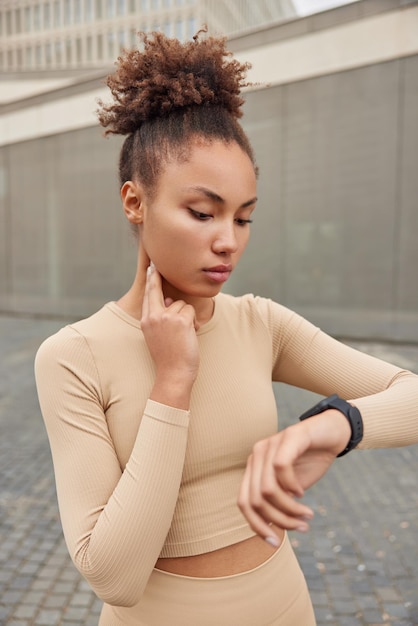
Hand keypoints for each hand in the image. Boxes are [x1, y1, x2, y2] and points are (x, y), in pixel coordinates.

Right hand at [141, 263, 199, 408]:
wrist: (173, 374)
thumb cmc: (169, 358)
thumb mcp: (158, 336)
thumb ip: (161, 317)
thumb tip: (167, 299)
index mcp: (146, 321)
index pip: (148, 295)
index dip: (151, 280)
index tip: (151, 267)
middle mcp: (153, 317)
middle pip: (157, 290)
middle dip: (157, 277)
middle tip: (156, 265)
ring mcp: (166, 318)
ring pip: (181, 304)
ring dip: (187, 317)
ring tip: (184, 335)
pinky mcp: (180, 320)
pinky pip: (190, 311)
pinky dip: (194, 322)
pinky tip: (190, 335)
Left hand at [238, 411, 349, 544]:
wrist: (333, 432)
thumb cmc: (311, 461)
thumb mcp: (292, 488)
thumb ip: (279, 504)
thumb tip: (270, 530)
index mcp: (254, 468)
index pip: (244, 503)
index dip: (256, 526)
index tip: (275, 543)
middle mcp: (257, 455)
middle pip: (255, 500)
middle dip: (279, 521)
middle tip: (302, 527)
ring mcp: (270, 443)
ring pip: (267, 489)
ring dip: (289, 509)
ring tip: (307, 515)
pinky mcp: (289, 436)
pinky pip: (281, 468)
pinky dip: (292, 486)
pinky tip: (302, 491)